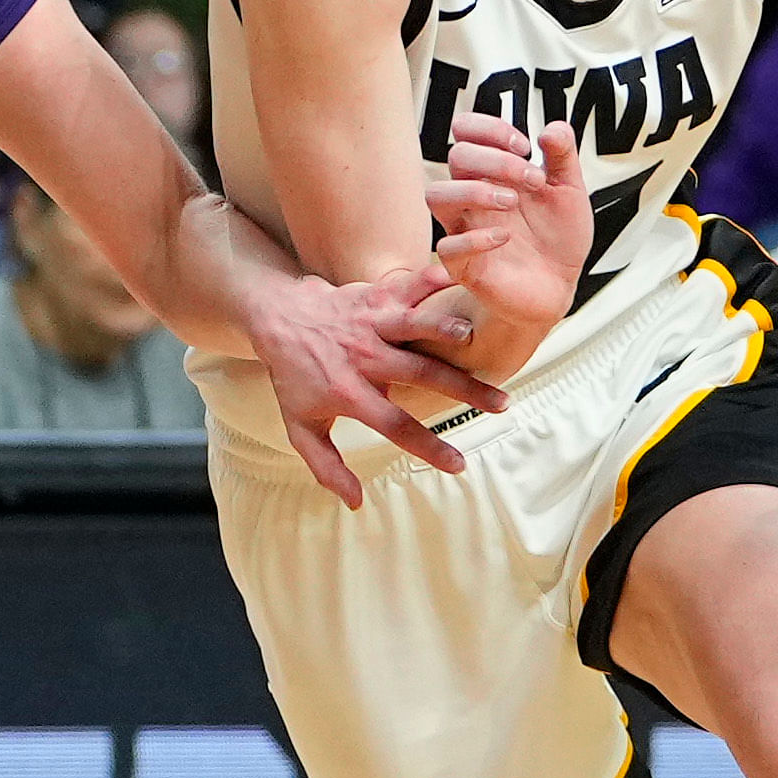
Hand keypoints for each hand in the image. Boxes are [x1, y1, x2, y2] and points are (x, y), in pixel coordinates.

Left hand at [247, 267, 508, 509]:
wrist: (276, 318)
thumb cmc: (293, 378)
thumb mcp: (301, 428)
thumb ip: (327, 467)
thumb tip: (356, 502)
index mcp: (349, 393)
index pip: (395, 425)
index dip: (428, 446)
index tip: (459, 465)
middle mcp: (363, 357)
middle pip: (419, 375)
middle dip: (462, 390)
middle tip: (501, 405)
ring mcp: (370, 323)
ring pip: (414, 325)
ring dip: (445, 329)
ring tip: (475, 338)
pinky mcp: (376, 295)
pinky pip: (409, 285)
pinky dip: (435, 279)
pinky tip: (464, 274)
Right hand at [426, 114, 590, 324]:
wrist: (560, 285)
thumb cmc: (557, 238)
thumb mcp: (570, 191)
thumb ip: (563, 157)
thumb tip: (554, 129)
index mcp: (493, 172)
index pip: (467, 132)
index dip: (491, 129)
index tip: (525, 146)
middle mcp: (474, 196)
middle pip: (456, 156)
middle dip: (496, 160)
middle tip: (532, 179)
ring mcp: (465, 228)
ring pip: (436, 195)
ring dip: (474, 191)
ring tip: (511, 201)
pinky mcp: (464, 264)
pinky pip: (447, 248)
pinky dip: (475, 239)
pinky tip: (505, 237)